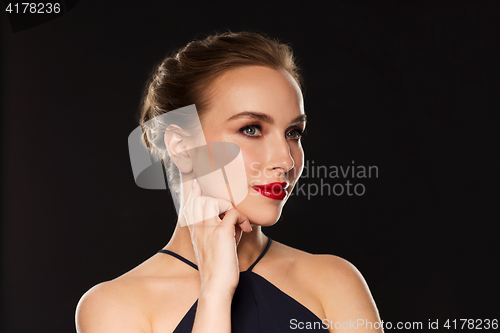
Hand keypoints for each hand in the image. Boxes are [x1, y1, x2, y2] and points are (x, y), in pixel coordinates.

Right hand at [183, 179, 252, 293]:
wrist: (216, 286)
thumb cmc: (219, 268)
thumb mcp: (217, 246)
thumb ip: (223, 229)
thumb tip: (236, 219)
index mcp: (194, 231)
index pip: (190, 205)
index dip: (194, 193)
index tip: (196, 184)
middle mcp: (198, 228)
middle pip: (202, 199)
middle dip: (219, 201)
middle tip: (232, 214)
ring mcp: (208, 229)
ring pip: (215, 201)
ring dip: (231, 208)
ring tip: (238, 224)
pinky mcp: (221, 233)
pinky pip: (233, 212)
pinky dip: (242, 218)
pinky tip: (245, 230)